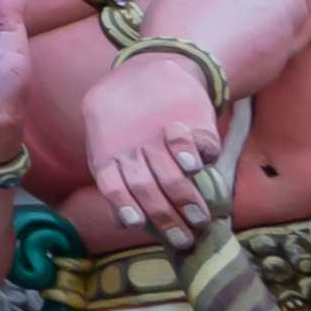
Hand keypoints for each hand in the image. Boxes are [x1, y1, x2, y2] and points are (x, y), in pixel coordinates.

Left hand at [84, 46, 232, 243]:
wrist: (150, 71)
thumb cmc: (126, 122)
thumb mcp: (109, 145)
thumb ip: (116, 180)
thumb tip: (126, 223)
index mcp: (108, 156)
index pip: (112, 186)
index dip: (123, 204)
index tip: (136, 223)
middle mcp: (132, 148)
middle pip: (147, 187)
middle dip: (167, 217)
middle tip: (185, 239)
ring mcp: (159, 134)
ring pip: (171, 172)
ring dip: (186, 198)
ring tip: (201, 218)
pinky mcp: (187, 121)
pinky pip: (189, 141)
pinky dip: (191, 153)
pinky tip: (197, 167)